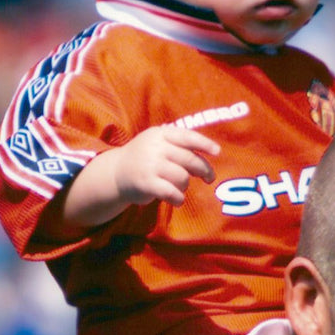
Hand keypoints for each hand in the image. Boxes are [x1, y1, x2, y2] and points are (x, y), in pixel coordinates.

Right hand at [62, 125, 219, 227]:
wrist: (116, 173)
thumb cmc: (146, 158)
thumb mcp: (158, 143)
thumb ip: (179, 145)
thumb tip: (210, 153)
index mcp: (160, 134)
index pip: (187, 136)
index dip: (204, 144)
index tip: (217, 152)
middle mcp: (155, 147)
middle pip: (190, 159)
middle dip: (204, 170)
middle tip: (209, 178)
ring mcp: (149, 165)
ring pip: (182, 177)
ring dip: (184, 186)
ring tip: (178, 187)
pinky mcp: (146, 183)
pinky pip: (172, 192)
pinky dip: (178, 198)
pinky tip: (177, 200)